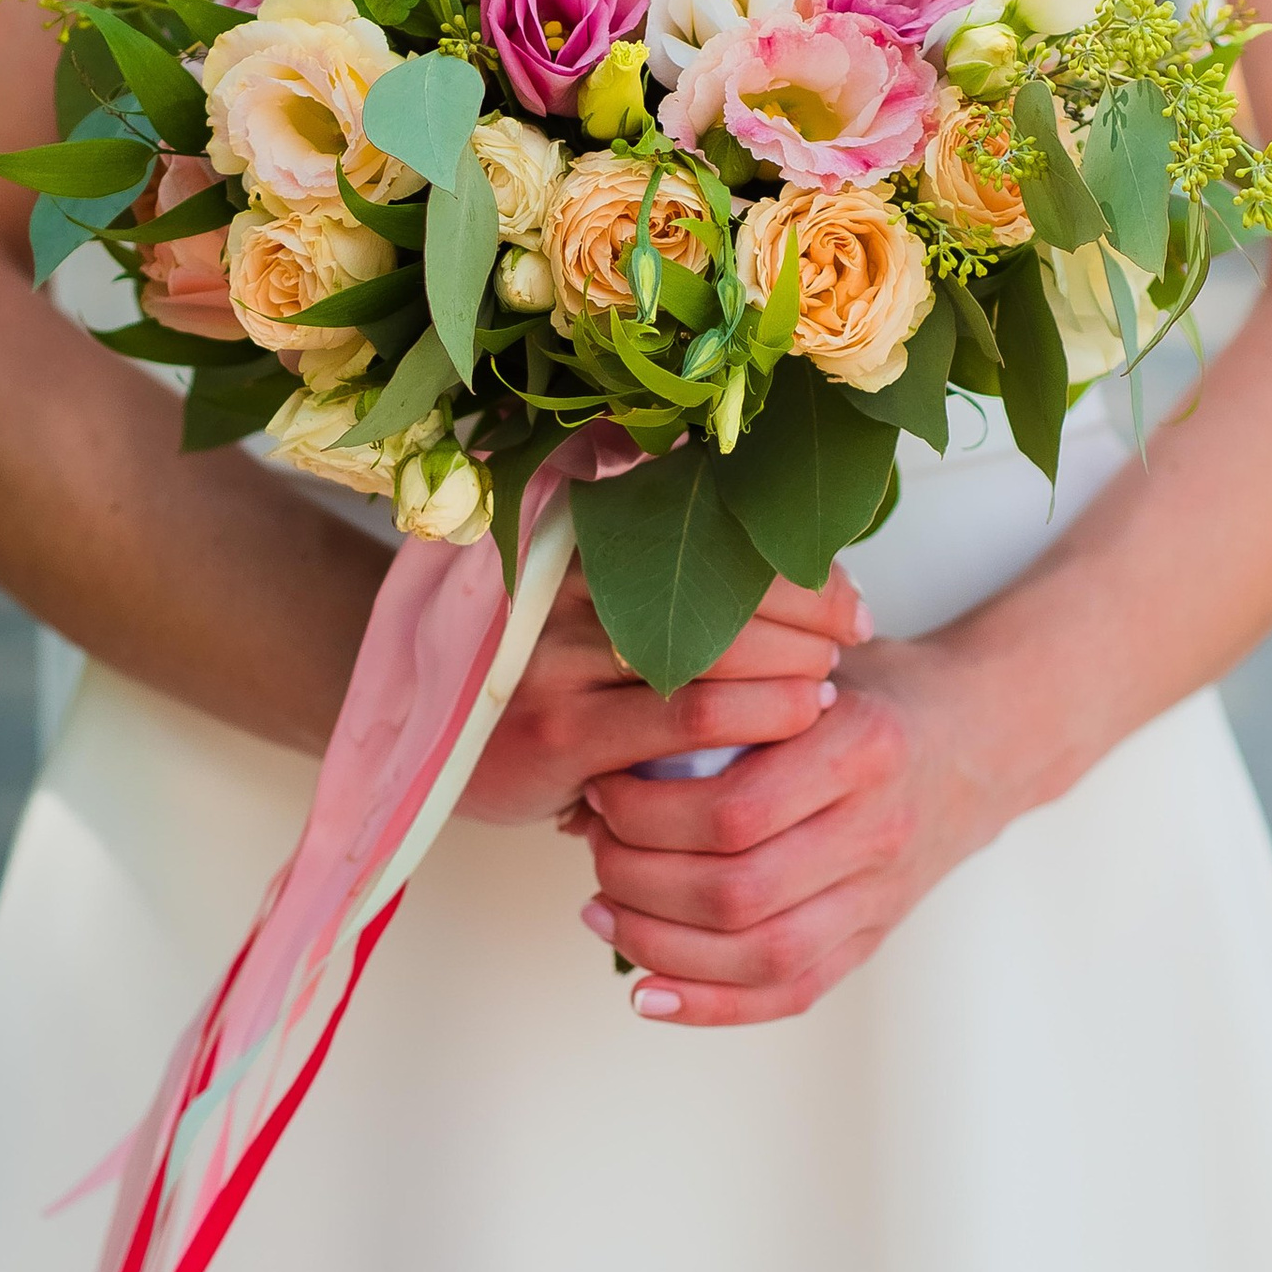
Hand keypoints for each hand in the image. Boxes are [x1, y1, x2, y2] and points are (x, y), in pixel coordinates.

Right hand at [461, 560, 870, 826]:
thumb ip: (657, 576)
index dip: (801, 569)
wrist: (422, 739)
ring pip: (716, 649)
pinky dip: (760, 719)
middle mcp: (565, 583)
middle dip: (810, 620)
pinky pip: (688, 718)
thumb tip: (798, 564)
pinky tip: (792, 723)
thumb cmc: (533, 670)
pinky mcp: (560, 732)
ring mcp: (557, 656)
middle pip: (726, 584)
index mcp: (579, 537)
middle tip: (843, 651)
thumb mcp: (583, 607)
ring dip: (794, 671)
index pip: (720, 532)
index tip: (848, 605)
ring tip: (821, 691)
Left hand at [571, 636, 1012, 1025]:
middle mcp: (879, 829)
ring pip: (760, 954)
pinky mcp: (874, 937)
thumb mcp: (809, 663)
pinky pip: (791, 992)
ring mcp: (881, 893)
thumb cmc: (875, 689)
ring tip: (603, 912)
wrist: (984, 736)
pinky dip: (711, 1004)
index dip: (646, 812)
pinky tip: (648, 993)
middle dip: (640, 880)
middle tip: (594, 849)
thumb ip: (723, 700)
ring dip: (661, 946)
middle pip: (738, 892)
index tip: (601, 788)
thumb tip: (605, 755)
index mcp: (862, 747)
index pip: (734, 809)